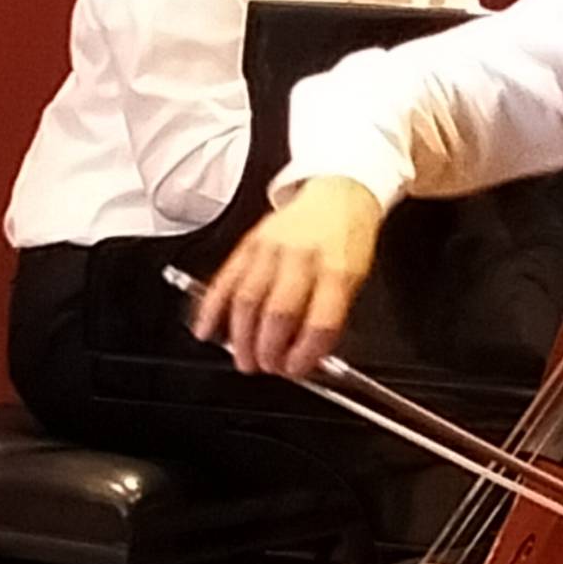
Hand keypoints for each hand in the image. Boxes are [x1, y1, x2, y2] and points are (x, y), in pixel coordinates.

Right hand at [192, 176, 382, 376]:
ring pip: (247, 299)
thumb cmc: (348, 240)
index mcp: (338, 269)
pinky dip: (210, 308)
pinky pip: (224, 279)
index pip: (320, 321)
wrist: (339, 194)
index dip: (305, 353)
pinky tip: (205, 329)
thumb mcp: (357, 280)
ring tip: (244, 359)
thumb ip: (332, 317)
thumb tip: (307, 356)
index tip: (297, 369)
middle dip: (268, 349)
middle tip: (267, 366)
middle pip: (278, 312)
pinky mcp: (249, 243)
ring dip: (241, 337)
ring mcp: (272, 248)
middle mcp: (302, 257)